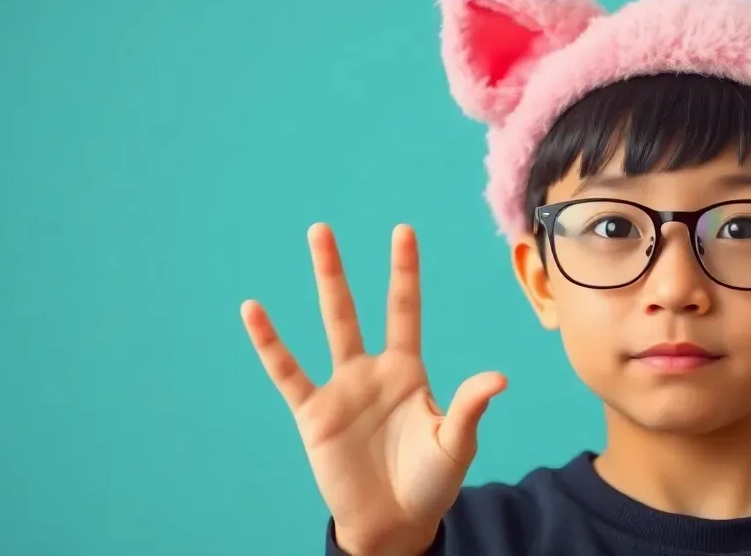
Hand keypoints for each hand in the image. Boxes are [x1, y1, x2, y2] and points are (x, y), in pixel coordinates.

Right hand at [242, 224, 506, 555]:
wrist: (394, 523)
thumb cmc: (430, 482)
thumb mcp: (454, 445)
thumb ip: (469, 408)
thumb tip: (497, 378)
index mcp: (408, 371)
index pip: (405, 310)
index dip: (404, 273)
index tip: (402, 231)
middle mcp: (371, 371)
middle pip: (356, 309)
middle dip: (338, 271)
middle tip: (322, 228)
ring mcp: (340, 389)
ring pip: (326, 327)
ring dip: (319, 286)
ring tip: (305, 248)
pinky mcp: (313, 414)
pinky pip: (287, 372)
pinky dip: (270, 343)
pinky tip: (253, 311)